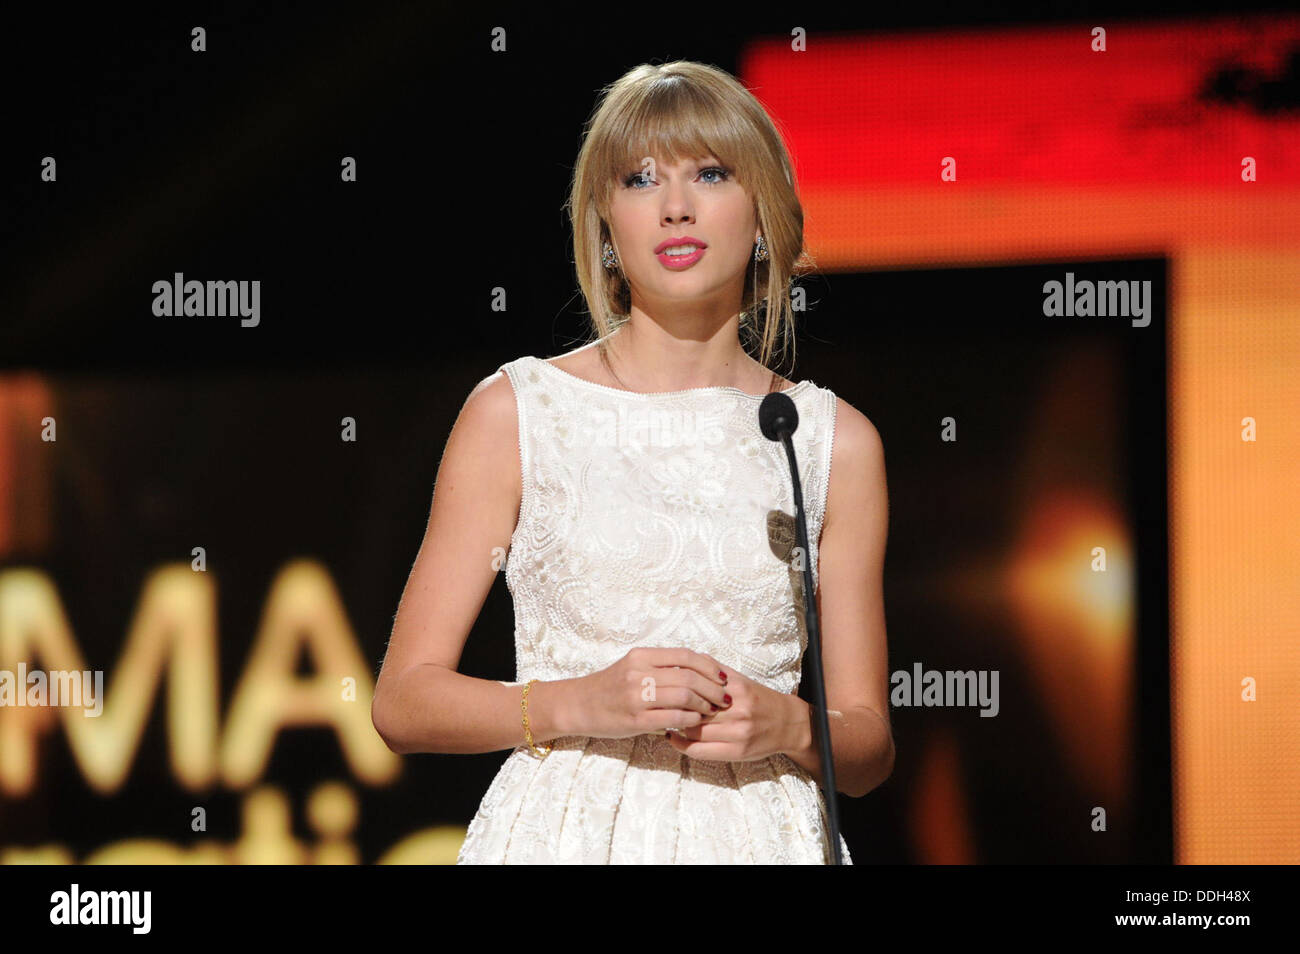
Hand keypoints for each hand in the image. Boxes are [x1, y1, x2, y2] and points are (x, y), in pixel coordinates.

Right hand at [564, 648, 731, 739]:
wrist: (578, 705)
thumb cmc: (610, 686)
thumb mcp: (633, 667)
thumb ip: (662, 666)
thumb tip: (701, 672)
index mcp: (642, 656)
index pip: (685, 656)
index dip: (709, 667)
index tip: (723, 677)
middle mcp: (639, 673)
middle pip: (689, 677)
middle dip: (713, 689)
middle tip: (725, 698)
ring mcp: (637, 697)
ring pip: (684, 697)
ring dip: (705, 705)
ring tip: (712, 710)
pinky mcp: (636, 720)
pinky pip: (673, 718)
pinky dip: (690, 720)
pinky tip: (695, 722)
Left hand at [665, 670, 808, 762]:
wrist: (788, 723)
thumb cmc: (759, 699)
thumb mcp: (741, 680)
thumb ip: (716, 670)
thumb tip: (688, 659)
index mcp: (736, 689)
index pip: (697, 688)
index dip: (677, 689)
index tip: (665, 688)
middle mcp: (738, 710)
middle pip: (694, 709)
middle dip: (674, 708)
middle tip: (660, 705)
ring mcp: (738, 733)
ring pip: (695, 731)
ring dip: (677, 726)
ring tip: (665, 720)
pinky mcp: (737, 752)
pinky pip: (701, 751)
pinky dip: (682, 746)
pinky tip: (674, 738)